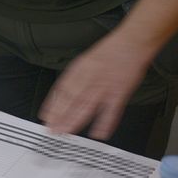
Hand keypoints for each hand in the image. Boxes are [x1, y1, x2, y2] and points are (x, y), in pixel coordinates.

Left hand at [38, 31, 154, 140]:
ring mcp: (104, 86)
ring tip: (66, 132)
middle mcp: (89, 78)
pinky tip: (98, 134)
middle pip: (71, 100)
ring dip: (75, 121)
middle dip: (60, 116)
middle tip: (52, 129)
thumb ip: (76, 77)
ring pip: (86, 107)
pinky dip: (105, 124)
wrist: (131, 43)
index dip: (53, 105)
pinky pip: (111, 111)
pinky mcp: (119, 93)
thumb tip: (63, 93)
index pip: (61, 90)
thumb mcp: (85, 60)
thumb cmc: (110, 52)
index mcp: (79, 69)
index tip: (45, 116)